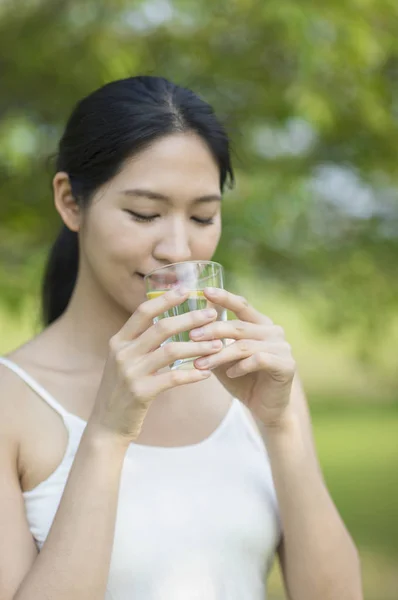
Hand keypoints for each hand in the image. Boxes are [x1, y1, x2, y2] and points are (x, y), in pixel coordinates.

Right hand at [88, 288, 222, 445]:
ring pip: (171, 351)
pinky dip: (192, 374)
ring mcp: (130, 373)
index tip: (186, 289)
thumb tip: (167, 323)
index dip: (165, 299)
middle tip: (211, 314)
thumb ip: (140, 343)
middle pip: (162, 328)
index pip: (143, 312)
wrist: (107, 424)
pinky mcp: (140, 392)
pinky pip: (173, 378)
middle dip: (190, 318)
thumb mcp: (124, 361)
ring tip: (218, 345)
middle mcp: (122, 353)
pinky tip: (206, 373)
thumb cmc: (122, 390)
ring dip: (198, 347)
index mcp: (118, 341)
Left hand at [189, 287, 295, 426]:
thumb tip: (192, 319)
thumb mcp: (223, 357)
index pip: (242, 305)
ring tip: (200, 363)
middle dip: (212, 330)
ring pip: (244, 345)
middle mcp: (274, 331)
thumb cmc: (242, 379)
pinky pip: (259, 359)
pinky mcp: (287, 365)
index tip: (205, 291)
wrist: (266, 409)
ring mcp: (283, 347)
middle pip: (238, 325)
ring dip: (220, 354)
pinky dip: (241, 366)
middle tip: (191, 336)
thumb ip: (214, 339)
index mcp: (260, 323)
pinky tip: (229, 373)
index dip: (224, 297)